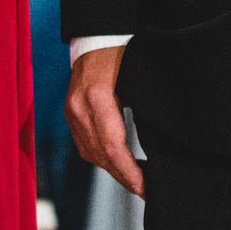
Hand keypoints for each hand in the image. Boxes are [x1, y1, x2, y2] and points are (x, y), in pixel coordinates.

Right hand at [65, 45, 143, 196]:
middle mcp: (79, 109)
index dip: (129, 171)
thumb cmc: (123, 53)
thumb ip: (143, 111)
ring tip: (134, 181)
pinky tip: (117, 164)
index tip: (144, 187)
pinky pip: (84, 146)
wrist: (95, 38)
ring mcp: (71, 113)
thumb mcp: (138, 78)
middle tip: (144, 191)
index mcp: (97, 98)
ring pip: (91, 154)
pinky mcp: (70, 115)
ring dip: (113, 170)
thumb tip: (160, 146)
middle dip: (123, 177)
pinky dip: (102, 158)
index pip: (113, 147)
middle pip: (101, 156)